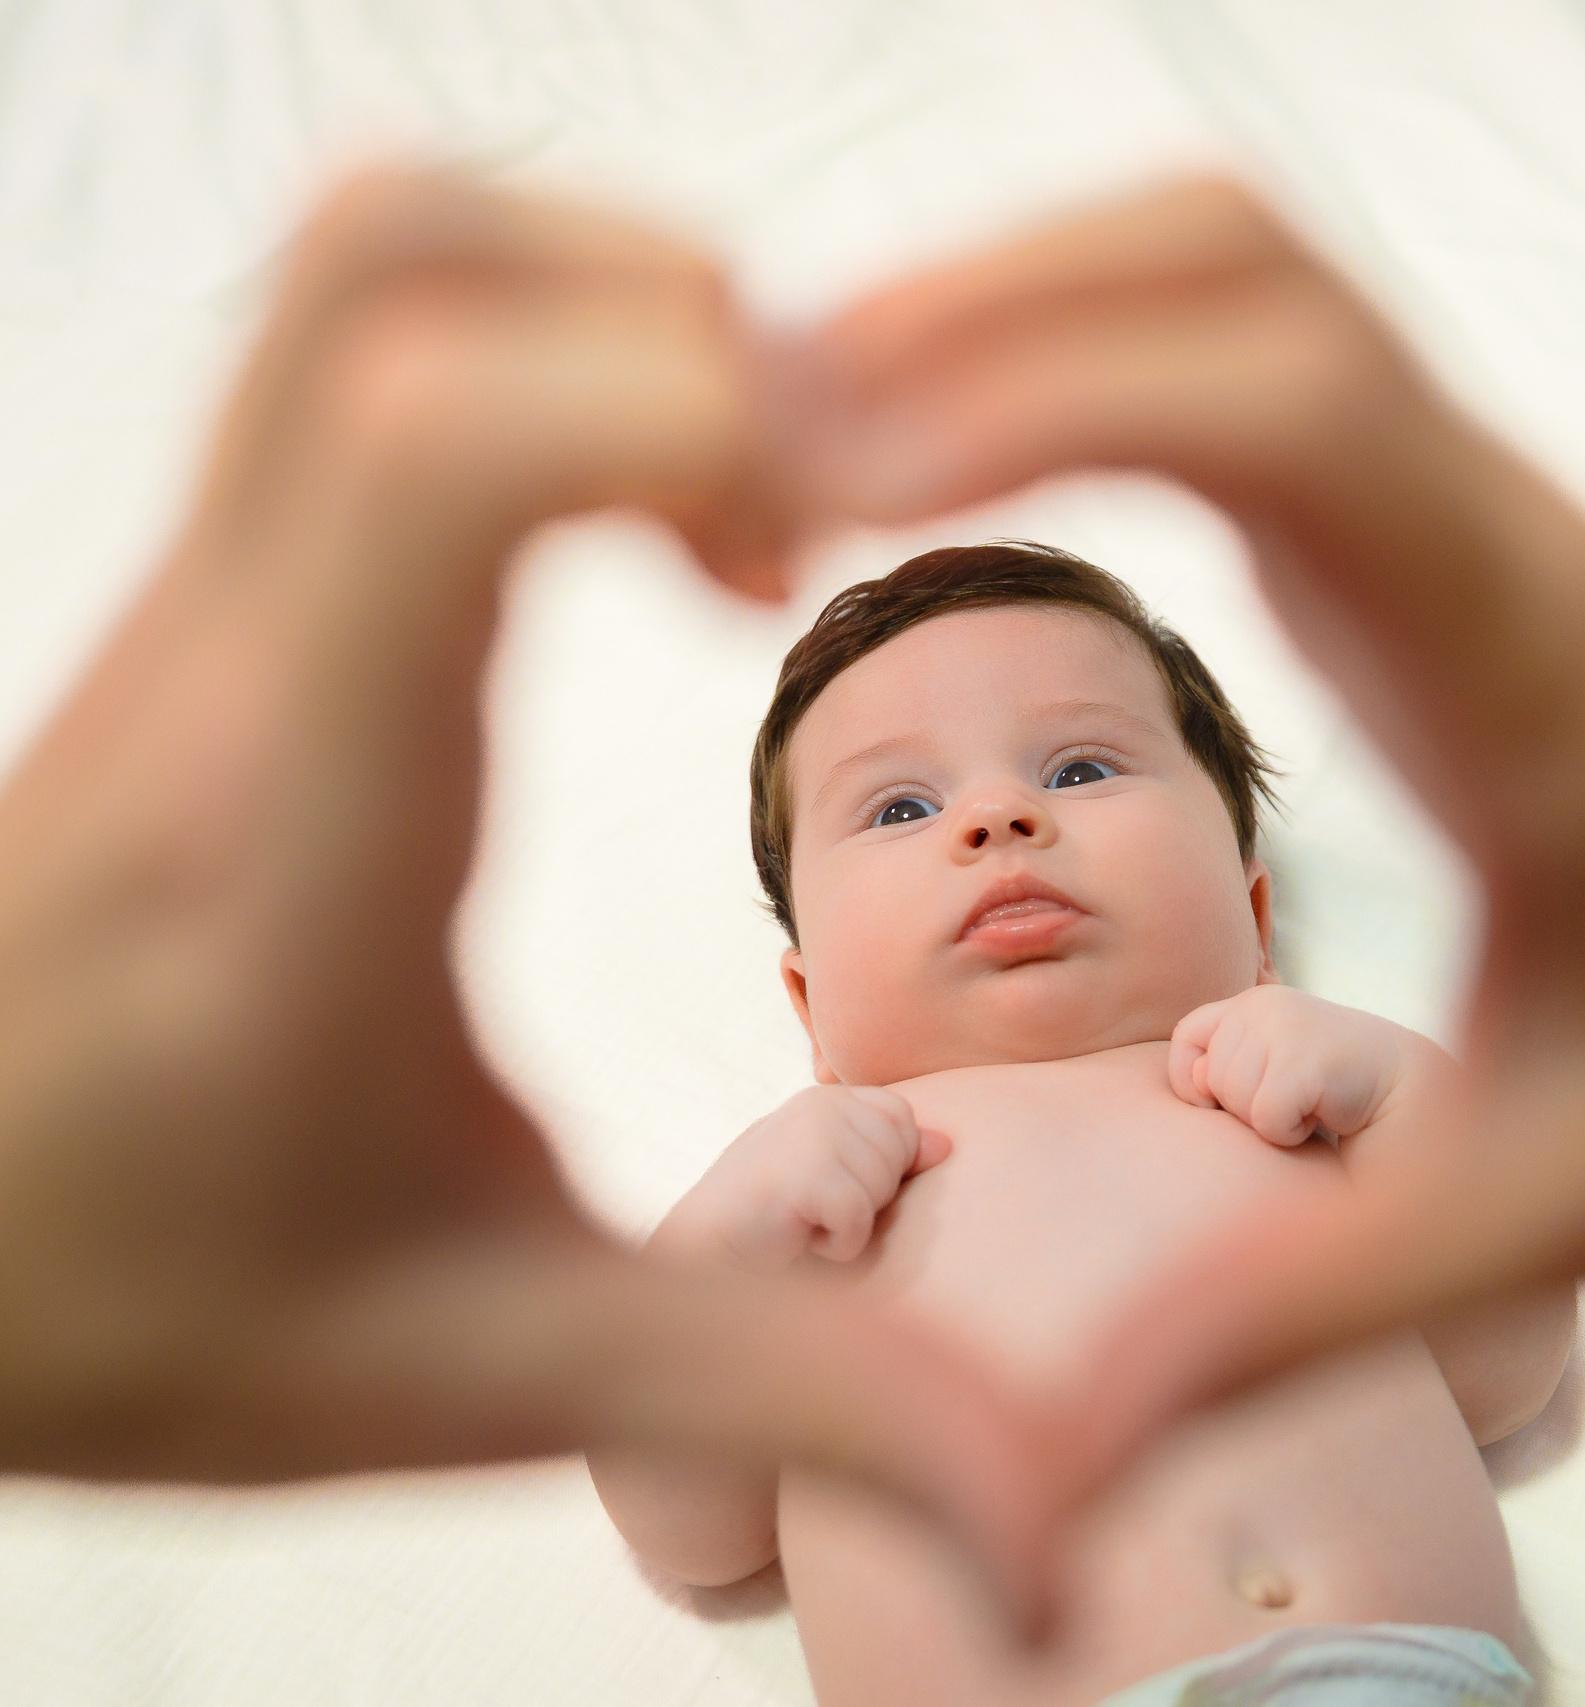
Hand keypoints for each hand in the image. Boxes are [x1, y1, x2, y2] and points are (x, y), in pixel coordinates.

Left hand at [0, 169, 1067, 1627]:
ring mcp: (197, 598)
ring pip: (368, 264)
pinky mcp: (203, 585)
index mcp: (306, 839)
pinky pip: (352, 346)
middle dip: (670, 322)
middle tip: (788, 514)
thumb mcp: (473, 1368)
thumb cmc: (139, 1296)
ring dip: (600, 306)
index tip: (802, 547)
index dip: (672, 408)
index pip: (438, 462)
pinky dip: (532, 346)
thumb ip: (774, 1393)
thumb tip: (1036, 1496)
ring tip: (723, 503)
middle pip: (407, 274)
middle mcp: (233, 665)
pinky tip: (618, 531)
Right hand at [657, 1087, 951, 1272]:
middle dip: (869, 1198)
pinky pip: (857, 1217)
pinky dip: (837, 1244)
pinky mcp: (798, 1173)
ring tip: (803, 1223)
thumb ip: (888, 1157)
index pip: (900, 1117)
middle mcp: (817, 1104)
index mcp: (826, 1098)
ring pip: (881, 1186)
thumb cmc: (774, 1222)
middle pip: (898, 1152)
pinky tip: (798, 1239)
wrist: (703, 1258)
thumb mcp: (838, 1180)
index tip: (837, 1188)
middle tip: (815, 1210)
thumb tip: (947, 1144)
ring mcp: (807, 1134)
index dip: (885, 1164)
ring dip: (850, 1225)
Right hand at [803, 178, 1584, 1511]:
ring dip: (1022, 297)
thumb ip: (1306, 1299)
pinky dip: (1078, 350)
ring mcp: (1464, 504)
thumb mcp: (1568, 1210)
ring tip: (803, 427)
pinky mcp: (1430, 520)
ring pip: (1235, 276)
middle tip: (750, 420)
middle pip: (1244, 269)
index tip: (835, 471)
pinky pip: (1243, 352)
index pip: (1303, 418)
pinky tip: (942, 457)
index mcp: (1542, 671)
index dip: (1054, 391)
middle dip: (988, 296)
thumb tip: (1058, 1433)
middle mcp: (1499, 534)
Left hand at [1167, 987, 1415, 1146]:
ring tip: (1307, 1102)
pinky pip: (1266, 1119)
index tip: (1220, 1098)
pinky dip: (1289, 1133)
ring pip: (1237, 1100)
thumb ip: (1227, 1067)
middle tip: (1292, 1096)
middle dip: (1245, 1105)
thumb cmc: (1326, 1080)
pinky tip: (1319, 1114)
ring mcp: (1284, 1030)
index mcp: (1250, 1001)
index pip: (1187, 1035)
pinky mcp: (1304, 1062)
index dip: (1190, 1076)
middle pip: (1213, 1079)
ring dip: (1269, 1120)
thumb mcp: (1269, 1064)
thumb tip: (1200, 1082)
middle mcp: (1262, 1006)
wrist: (1399, 1084)